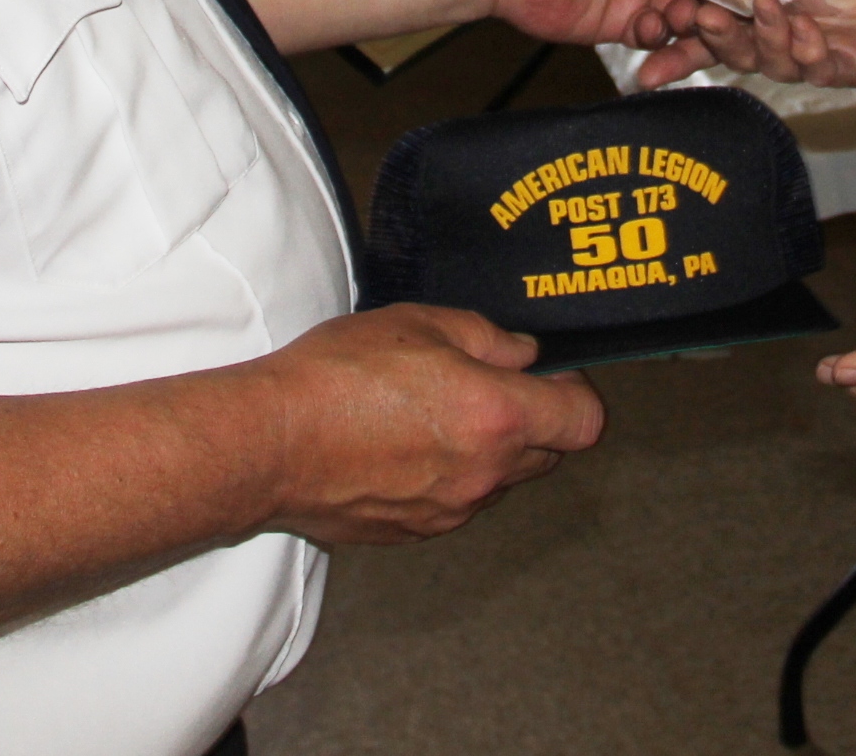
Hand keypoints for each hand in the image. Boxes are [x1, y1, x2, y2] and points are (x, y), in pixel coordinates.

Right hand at [256, 305, 605, 543]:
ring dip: (487, 452)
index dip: (575, 395)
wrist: (271, 443)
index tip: (550, 377)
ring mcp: (451, 510)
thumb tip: (521, 355)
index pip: (584, 422)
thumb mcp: (419, 322)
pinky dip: (445, 477)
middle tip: (486, 389)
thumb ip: (485, 337)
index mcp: (497, 416)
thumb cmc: (338, 374)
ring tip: (431, 415)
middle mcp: (485, 473)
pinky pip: (455, 502)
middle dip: (532, 423)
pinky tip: (401, 447)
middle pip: (547, 456)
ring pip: (498, 482)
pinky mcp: (415, 532)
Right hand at [635, 0, 855, 89]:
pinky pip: (819, 71)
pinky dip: (809, 54)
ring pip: (773, 63)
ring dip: (764, 42)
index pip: (720, 13)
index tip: (662, 18)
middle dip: (717, 38)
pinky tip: (809, 32)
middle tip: (706, 19)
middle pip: (736, 46)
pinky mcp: (850, 69)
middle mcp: (787, 28)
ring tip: (769, 14)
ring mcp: (817, 52)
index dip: (688, 22)